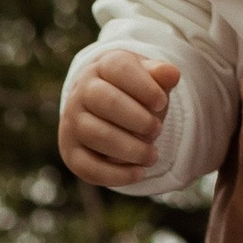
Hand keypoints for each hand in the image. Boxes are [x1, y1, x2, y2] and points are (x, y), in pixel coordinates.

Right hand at [62, 52, 181, 185]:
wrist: (103, 110)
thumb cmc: (133, 93)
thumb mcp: (148, 79)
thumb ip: (160, 75)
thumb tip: (172, 74)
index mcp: (102, 67)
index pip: (119, 69)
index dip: (145, 87)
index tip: (161, 102)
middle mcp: (81, 92)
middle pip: (106, 101)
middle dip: (139, 120)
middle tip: (157, 131)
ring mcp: (72, 123)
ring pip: (97, 135)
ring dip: (131, 149)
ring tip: (152, 155)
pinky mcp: (70, 152)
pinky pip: (88, 167)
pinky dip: (117, 175)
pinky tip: (139, 173)